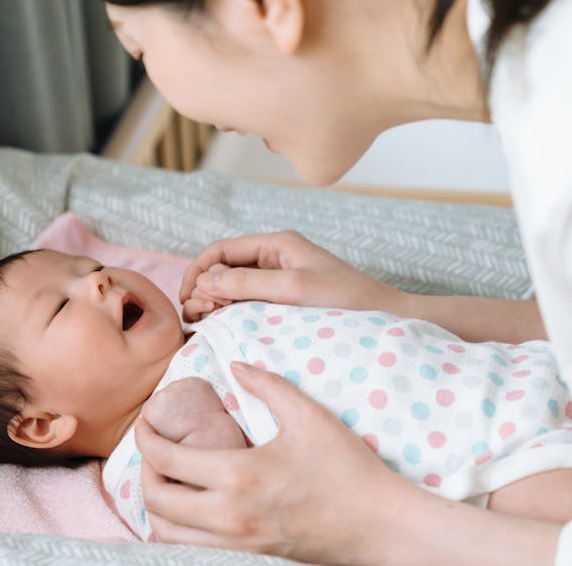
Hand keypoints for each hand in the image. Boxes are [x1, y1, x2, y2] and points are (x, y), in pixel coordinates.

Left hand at [135, 363, 415, 563]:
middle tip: (154, 446)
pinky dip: (176, 527)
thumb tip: (234, 365)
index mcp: (238, 476)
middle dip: (143, 470)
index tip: (146, 420)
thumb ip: (266, 384)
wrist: (380, 526)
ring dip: (155, 504)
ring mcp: (238, 544)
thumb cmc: (347, 469)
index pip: (165, 460)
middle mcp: (229, 517)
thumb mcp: (309, 415)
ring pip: (167, 534)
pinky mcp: (249, 557)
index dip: (144, 437)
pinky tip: (190, 503)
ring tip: (166, 477)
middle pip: (155, 502)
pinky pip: (192, 549)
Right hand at [180, 231, 404, 321]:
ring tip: (208, 322)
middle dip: (204, 288)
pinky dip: (232, 311)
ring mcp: (279, 279)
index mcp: (276, 244)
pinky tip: (227, 326)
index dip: (198, 270)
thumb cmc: (345, 301)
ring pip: (233, 286)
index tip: (187, 297)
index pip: (222, 250)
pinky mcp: (284, 300)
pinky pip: (248, 301)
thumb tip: (205, 280)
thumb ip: (248, 282)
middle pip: (223, 267)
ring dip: (215, 301)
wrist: (385, 319)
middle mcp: (275, 258)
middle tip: (198, 316)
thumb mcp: (293, 289)